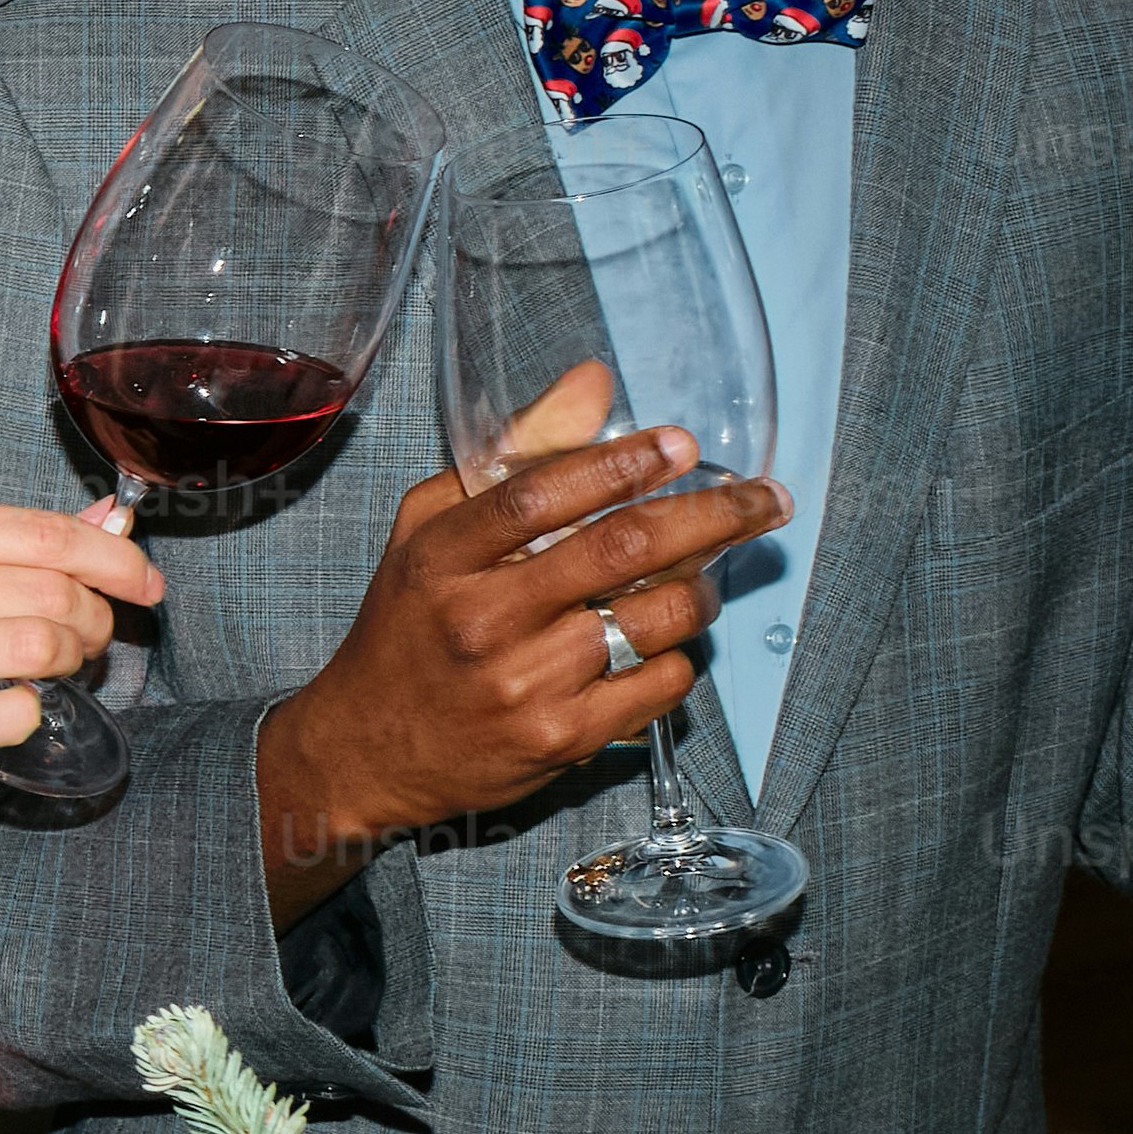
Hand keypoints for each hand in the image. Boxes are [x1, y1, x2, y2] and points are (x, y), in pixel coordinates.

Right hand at [0, 498, 161, 862]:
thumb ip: (8, 542)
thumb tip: (110, 520)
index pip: (37, 532)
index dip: (110, 557)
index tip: (144, 582)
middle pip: (48, 589)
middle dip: (96, 614)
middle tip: (93, 635)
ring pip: (38, 646)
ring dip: (73, 659)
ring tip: (62, 665)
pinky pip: (8, 714)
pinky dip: (31, 711)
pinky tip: (21, 707)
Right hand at [254, 355, 781, 916]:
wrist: (367, 750)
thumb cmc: (409, 628)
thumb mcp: (430, 531)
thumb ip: (512, 458)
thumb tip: (595, 383)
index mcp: (442, 558)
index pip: (539, 495)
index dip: (620, 461)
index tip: (681, 443)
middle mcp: (482, 620)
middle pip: (620, 551)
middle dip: (712, 516)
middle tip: (766, 499)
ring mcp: (524, 685)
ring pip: (656, 620)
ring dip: (703, 590)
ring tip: (705, 575)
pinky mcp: (561, 739)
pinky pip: (660, 685)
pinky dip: (680, 657)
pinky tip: (661, 644)